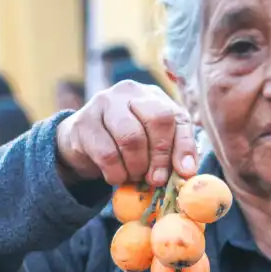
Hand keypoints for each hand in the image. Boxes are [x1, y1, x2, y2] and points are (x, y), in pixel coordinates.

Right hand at [55, 80, 197, 186]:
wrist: (83, 142)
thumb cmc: (127, 143)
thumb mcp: (155, 143)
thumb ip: (173, 152)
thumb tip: (187, 170)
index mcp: (153, 96)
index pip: (177, 117)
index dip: (183, 147)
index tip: (184, 172)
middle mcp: (130, 92)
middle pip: (157, 119)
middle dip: (160, 156)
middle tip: (156, 179)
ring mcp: (104, 103)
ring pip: (131, 138)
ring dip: (137, 166)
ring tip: (135, 176)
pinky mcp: (83, 123)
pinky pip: (107, 154)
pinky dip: (116, 173)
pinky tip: (117, 176)